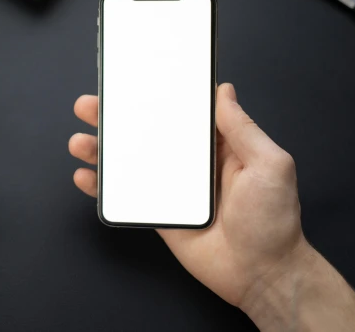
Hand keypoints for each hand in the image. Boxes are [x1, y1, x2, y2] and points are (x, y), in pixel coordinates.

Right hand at [68, 83, 306, 307]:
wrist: (263, 275)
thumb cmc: (275, 220)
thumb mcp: (270, 165)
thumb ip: (243, 129)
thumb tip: (223, 90)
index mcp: (218, 145)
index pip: (181, 112)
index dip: (154, 96)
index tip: (128, 81)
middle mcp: (191, 162)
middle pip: (146, 133)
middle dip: (115, 118)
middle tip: (89, 106)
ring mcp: (172, 188)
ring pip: (130, 162)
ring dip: (101, 150)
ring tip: (80, 142)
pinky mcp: (160, 213)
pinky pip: (127, 196)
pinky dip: (103, 187)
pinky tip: (85, 177)